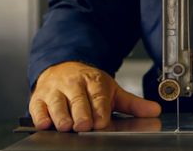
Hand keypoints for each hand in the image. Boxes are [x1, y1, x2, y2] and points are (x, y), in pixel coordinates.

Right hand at [29, 61, 160, 131]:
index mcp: (94, 81)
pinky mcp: (39, 98)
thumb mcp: (112, 90)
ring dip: (61, 115)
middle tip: (84, 125)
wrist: (63, 68)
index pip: (98, 96)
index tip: (101, 122)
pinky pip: (38, 108)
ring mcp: (55, 91)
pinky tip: (46, 123)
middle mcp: (73, 84)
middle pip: (78, 101)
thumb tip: (154, 111)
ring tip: (66, 125)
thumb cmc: (88, 84)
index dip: (99, 110)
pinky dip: (41, 116)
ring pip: (57, 104)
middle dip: (81, 113)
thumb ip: (133, 103)